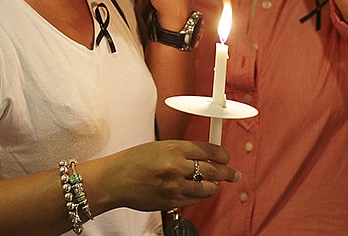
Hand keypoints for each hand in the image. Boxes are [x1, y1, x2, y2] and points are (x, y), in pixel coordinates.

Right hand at [103, 140, 239, 211]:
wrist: (115, 180)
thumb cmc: (133, 161)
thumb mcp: (159, 147)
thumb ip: (181, 151)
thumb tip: (202, 157)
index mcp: (173, 147)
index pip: (208, 150)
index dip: (221, 154)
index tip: (226, 156)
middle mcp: (176, 166)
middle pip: (213, 170)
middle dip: (227, 172)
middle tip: (233, 173)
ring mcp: (174, 186)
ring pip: (207, 188)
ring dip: (214, 186)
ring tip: (216, 184)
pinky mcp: (171, 202)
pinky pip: (194, 200)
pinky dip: (199, 196)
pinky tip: (198, 192)